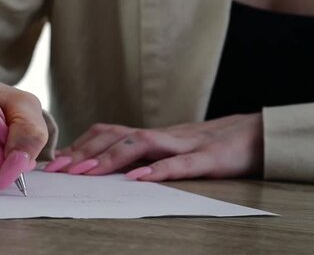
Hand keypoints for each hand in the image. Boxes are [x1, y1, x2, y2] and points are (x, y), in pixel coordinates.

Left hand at [46, 114, 262, 180]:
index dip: (81, 144)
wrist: (257, 134)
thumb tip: (109, 168)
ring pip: (142, 144)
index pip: (110, 133)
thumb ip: (145, 156)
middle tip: (59, 169)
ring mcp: (185, 143)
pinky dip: (158, 170)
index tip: (56, 161)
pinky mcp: (209, 157)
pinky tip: (138, 180)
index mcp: (154, 136)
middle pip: (117, 136)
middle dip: (85, 151)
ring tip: (86, 172)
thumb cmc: (211, 145)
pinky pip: (181, 163)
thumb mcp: (173, 150)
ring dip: (110, 157)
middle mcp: (163, 136)